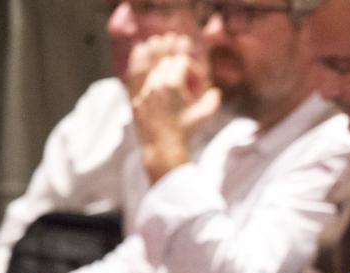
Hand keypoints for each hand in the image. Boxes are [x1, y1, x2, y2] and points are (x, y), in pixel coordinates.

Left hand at [131, 37, 218, 181]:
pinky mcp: (136, 98)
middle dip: (176, 61)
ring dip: (158, 57)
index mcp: (171, 84)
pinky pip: (134, 75)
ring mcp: (143, 90)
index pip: (181, 62)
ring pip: (149, 65)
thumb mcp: (204, 115)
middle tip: (184, 67)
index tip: (199, 84)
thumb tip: (214, 92)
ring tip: (161, 47)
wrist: (163, 148)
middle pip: (165, 61)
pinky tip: (140, 50)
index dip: (193, 69)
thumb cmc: (186, 131)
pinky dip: (138, 61)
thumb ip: (213, 100)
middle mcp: (155, 83)